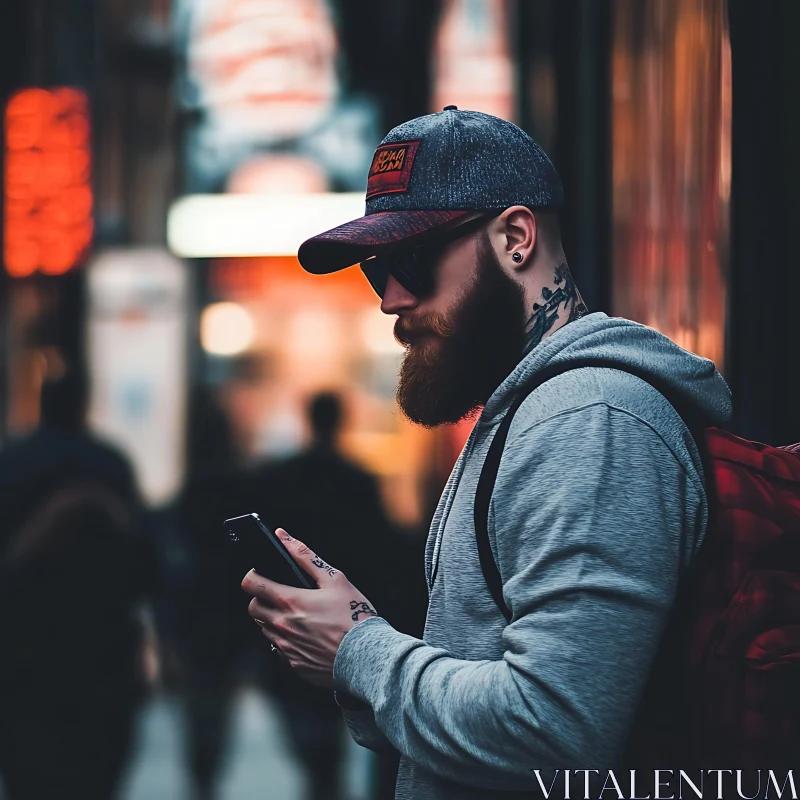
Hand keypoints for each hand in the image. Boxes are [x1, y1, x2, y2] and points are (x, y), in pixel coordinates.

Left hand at [241, 528, 377, 687]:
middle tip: (279, 596)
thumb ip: (305, 556)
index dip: (252, 576)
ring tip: (299, 617)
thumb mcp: (334, 579)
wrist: (367, 656)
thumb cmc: (353, 615)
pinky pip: (279, 650)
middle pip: (253, 608)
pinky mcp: (294, 665)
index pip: (251, 585)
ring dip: (274, 620)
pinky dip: (287, 640)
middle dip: (261, 599)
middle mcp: (283, 626)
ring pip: (265, 630)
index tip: (260, 576)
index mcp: (290, 601)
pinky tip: (307, 636)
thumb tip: (284, 537)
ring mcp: (286, 648)